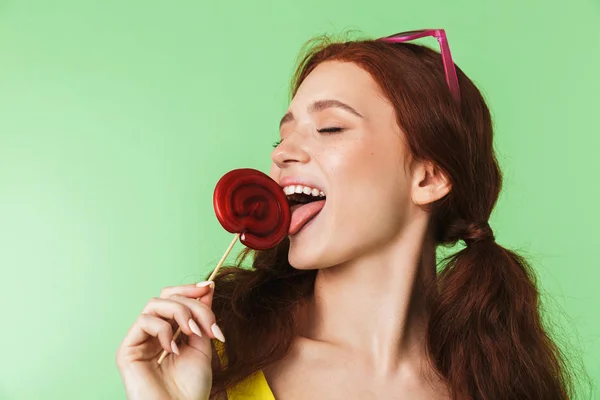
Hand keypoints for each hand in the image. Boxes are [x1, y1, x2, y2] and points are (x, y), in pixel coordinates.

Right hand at [116, 282, 225, 399]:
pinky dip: (163, 330)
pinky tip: (173, 349)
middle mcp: (152, 333)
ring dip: (180, 313)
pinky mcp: (127, 350)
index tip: (208, 287)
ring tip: (193, 333)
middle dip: (191, 303)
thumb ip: (202, 318)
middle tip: (208, 324)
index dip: (190, 289)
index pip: (174, 298)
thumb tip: (206, 287)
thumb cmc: (191, 387)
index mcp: (170, 331)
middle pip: (166, 297)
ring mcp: (139, 340)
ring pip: (155, 304)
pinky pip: (143, 321)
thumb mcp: (203, 345)